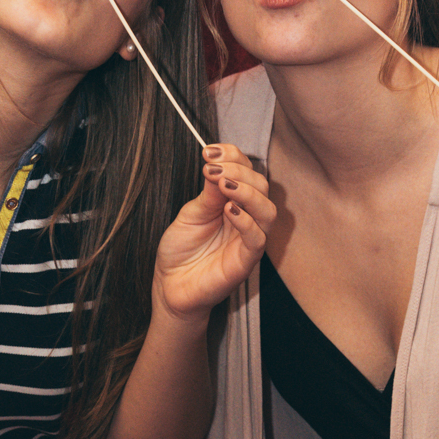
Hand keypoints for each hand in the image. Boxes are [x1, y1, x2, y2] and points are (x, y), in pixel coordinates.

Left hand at [152, 143, 274, 319]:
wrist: (170, 286)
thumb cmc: (181, 250)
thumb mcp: (191, 214)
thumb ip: (208, 194)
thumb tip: (218, 166)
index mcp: (234, 202)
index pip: (247, 171)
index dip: (233, 156)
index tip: (208, 152)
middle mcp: (246, 218)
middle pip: (261, 186)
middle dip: (239, 171)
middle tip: (212, 169)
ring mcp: (248, 240)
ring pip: (267, 211)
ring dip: (247, 192)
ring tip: (223, 185)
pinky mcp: (246, 262)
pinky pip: (257, 239)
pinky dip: (246, 221)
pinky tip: (228, 210)